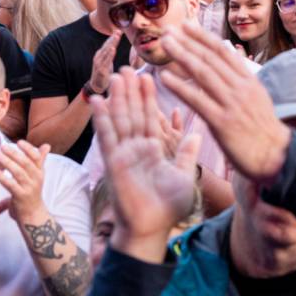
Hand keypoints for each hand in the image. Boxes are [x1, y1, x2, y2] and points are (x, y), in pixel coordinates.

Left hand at [0, 140, 50, 221]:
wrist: (33, 215)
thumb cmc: (32, 193)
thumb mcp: (38, 176)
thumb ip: (40, 160)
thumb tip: (46, 145)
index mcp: (40, 173)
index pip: (36, 157)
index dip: (28, 148)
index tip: (18, 142)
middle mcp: (37, 179)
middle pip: (26, 163)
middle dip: (14, 153)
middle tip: (3, 147)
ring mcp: (30, 188)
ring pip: (19, 173)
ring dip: (8, 163)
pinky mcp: (21, 197)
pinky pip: (12, 186)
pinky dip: (4, 179)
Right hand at [88, 31, 122, 94]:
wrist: (96, 86)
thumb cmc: (103, 73)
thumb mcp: (107, 62)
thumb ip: (109, 54)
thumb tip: (113, 46)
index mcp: (100, 54)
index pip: (107, 44)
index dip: (112, 37)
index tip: (119, 30)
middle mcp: (98, 57)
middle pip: (106, 46)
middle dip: (112, 38)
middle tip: (118, 31)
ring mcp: (99, 63)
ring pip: (106, 51)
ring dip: (111, 43)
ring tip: (116, 37)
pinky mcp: (101, 70)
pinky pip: (106, 61)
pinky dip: (109, 54)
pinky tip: (113, 49)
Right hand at [89, 69, 201, 259]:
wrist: (152, 228)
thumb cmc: (167, 206)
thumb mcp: (184, 175)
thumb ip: (187, 154)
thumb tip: (196, 134)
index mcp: (153, 149)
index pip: (150, 118)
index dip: (148, 98)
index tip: (148, 76)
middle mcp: (137, 148)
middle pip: (133, 114)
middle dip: (131, 91)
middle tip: (128, 67)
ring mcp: (124, 154)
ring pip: (120, 120)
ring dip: (118, 98)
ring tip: (116, 76)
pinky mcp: (114, 163)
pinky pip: (108, 137)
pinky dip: (103, 119)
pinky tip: (99, 101)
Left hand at [158, 23, 290, 182]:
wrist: (277, 155)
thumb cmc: (264, 129)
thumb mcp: (258, 97)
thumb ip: (242, 78)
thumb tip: (231, 56)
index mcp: (249, 81)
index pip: (223, 52)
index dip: (203, 37)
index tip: (187, 26)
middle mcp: (241, 88)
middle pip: (210, 59)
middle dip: (188, 43)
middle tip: (168, 31)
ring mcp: (232, 104)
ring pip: (203, 74)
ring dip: (182, 57)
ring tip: (165, 45)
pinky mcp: (222, 123)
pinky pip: (198, 101)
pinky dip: (180, 87)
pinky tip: (165, 78)